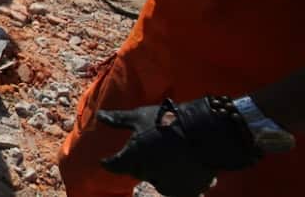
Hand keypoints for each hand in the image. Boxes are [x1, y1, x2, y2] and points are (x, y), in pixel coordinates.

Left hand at [98, 97, 259, 196]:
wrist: (205, 131)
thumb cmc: (168, 121)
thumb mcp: (139, 116)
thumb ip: (118, 120)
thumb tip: (99, 116)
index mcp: (133, 157)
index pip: (114, 166)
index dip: (108, 163)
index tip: (104, 162)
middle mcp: (148, 174)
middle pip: (137, 172)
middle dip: (136, 164)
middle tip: (142, 153)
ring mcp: (169, 184)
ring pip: (157, 182)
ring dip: (157, 173)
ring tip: (163, 160)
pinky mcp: (188, 191)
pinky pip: (177, 189)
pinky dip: (176, 181)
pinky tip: (179, 170)